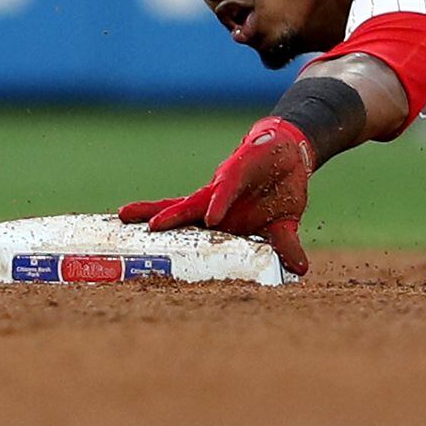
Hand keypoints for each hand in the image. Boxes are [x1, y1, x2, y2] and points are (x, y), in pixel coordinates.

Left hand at [120, 117, 313, 274]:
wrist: (292, 154)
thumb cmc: (279, 192)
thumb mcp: (283, 225)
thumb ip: (284, 245)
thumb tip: (301, 271)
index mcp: (222, 219)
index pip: (188, 230)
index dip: (167, 240)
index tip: (143, 253)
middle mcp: (216, 204)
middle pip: (179, 214)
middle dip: (153, 220)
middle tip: (124, 224)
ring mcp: (224, 187)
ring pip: (194, 203)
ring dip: (173, 214)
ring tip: (152, 225)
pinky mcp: (240, 169)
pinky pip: (227, 188)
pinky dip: (220, 202)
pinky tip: (212, 217)